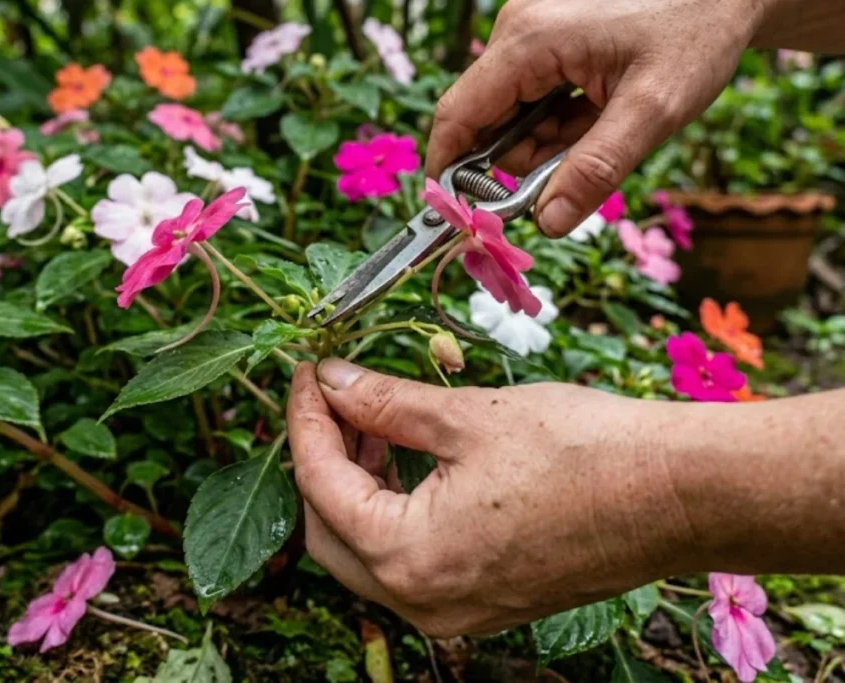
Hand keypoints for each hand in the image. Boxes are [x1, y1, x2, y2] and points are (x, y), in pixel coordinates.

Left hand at [287, 359, 699, 636]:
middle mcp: (423, 601)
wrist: (678, 494)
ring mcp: (455, 610)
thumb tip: (332, 381)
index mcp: (408, 557)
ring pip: (367, 551)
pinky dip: (393, 511)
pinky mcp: (484, 601)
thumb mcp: (466, 416)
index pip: (320, 484)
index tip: (307, 373)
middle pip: (330, 531)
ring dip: (356, 485)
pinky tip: (406, 460)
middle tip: (332, 398)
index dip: (305, 419)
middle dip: (321, 459)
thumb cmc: (582, 451)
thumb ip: (383, 403)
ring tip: (370, 421)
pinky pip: (410, 561)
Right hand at [426, 0, 771, 236]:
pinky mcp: (549, 38)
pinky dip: (560, 122)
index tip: (460, 215)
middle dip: (521, 159)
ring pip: (512, 114)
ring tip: (602, 129)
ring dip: (547, 142)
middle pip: (485, 120)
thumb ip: (596, 170)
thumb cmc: (698, 33)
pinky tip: (599, 114)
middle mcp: (518, 31)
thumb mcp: (652, 111)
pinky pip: (534, 98)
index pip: (457, 115)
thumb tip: (548, 224)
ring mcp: (532, 33)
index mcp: (528, 41)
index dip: (450, 171)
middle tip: (574, 170)